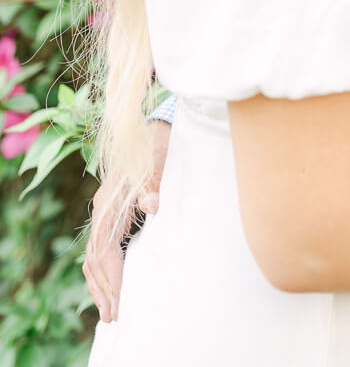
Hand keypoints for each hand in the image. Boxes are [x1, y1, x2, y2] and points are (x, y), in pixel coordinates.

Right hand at [83, 119, 170, 321]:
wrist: (155, 131)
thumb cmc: (159, 148)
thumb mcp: (160, 162)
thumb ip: (155, 183)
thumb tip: (151, 205)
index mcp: (110, 200)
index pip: (103, 245)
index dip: (111, 274)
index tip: (121, 297)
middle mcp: (102, 209)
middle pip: (93, 257)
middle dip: (104, 288)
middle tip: (115, 315)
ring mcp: (105, 213)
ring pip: (93, 257)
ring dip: (101, 285)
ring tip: (110, 313)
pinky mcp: (113, 217)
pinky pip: (100, 251)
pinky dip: (104, 273)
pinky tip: (111, 290)